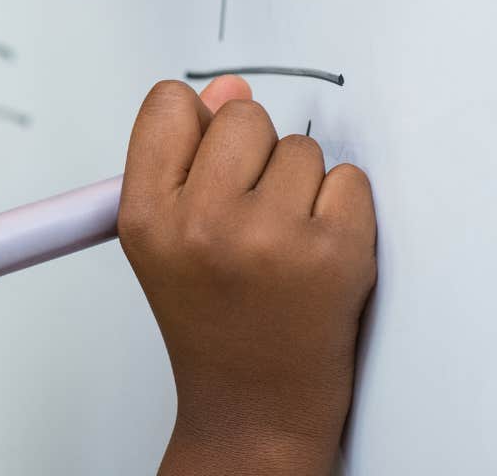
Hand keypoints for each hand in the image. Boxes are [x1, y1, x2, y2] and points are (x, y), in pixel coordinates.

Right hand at [118, 76, 376, 475]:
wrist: (256, 407)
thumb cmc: (213, 320)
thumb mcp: (167, 239)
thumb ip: (186, 157)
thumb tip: (230, 88)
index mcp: (147, 217)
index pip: (170, 105)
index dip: (197, 124)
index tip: (209, 160)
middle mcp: (203, 224)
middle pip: (243, 115)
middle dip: (255, 154)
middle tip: (251, 215)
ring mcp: (272, 238)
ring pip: (302, 148)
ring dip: (301, 186)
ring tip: (283, 244)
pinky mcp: (335, 253)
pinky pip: (350, 180)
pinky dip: (343, 210)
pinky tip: (318, 254)